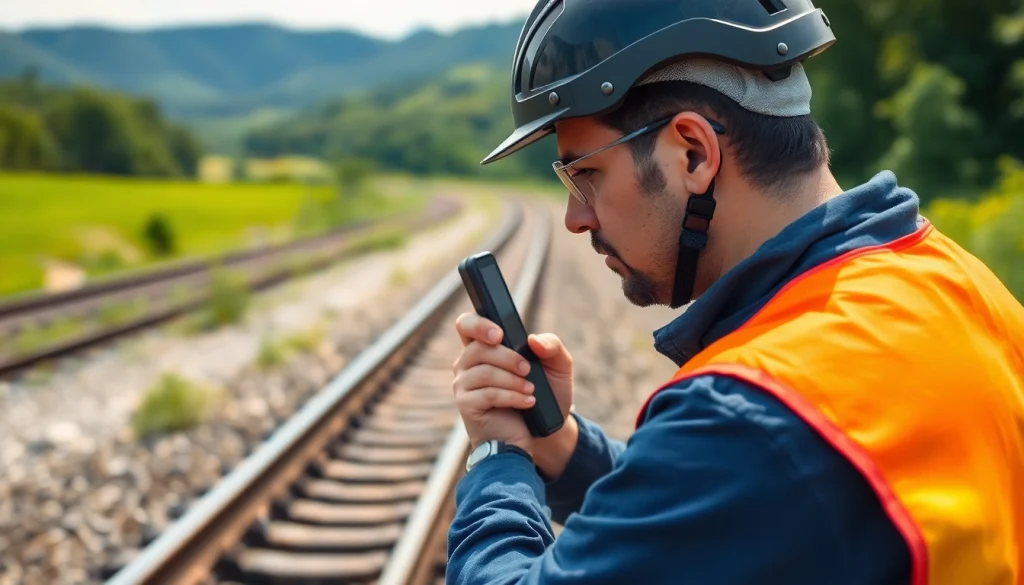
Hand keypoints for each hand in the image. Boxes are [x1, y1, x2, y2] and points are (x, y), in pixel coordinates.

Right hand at [452, 312, 574, 459]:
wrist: (543, 433)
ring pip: (484, 372)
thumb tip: (534, 341)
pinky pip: (487, 394)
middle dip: (508, 357)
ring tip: (530, 389)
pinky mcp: (467, 405)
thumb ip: (553, 347)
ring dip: (512, 380)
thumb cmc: (545, 395)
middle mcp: (467, 364)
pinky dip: (512, 397)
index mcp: (484, 348)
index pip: (466, 325)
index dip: (478, 325)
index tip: (500, 335)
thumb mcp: (558, 367)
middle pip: (478, 348)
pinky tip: (527, 402)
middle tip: (528, 370)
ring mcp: (464, 385)